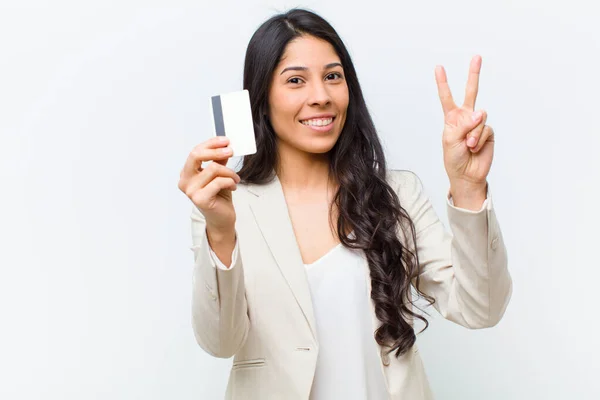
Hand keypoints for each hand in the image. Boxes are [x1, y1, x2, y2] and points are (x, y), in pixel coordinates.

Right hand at [178, 136, 239, 233]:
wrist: (222, 219)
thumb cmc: (219, 197)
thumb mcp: (219, 174)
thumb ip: (218, 160)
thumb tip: (224, 145)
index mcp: (187, 173)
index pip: (195, 151)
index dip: (211, 144)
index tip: (225, 141)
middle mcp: (185, 181)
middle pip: (196, 155)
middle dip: (215, 151)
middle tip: (231, 150)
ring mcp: (191, 190)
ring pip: (213, 168)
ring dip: (229, 172)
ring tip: (235, 179)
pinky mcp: (200, 199)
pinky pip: (219, 182)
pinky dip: (230, 181)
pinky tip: (233, 186)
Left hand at [435, 55, 494, 190]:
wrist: (467, 174)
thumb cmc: (453, 158)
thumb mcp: (451, 140)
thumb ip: (463, 125)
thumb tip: (480, 113)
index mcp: (452, 118)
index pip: (447, 97)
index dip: (443, 83)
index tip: (439, 67)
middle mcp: (466, 117)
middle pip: (471, 92)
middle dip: (474, 74)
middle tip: (476, 56)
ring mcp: (478, 123)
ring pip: (479, 118)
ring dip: (472, 134)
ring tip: (467, 146)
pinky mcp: (488, 132)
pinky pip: (485, 129)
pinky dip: (479, 139)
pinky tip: (475, 148)